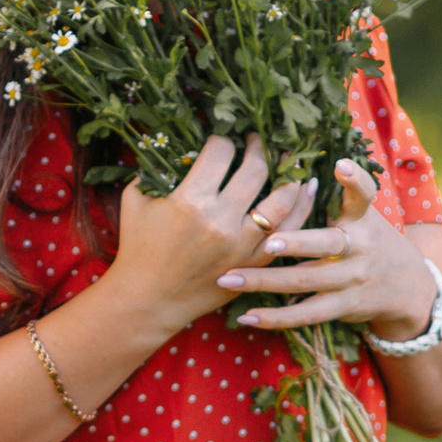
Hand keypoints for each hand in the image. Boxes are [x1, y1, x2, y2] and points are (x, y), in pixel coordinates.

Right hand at [112, 136, 317, 335]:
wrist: (147, 300)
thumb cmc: (137, 247)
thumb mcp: (135, 200)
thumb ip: (155, 169)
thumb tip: (176, 144)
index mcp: (190, 202)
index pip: (220, 153)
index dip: (222, 140)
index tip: (221, 142)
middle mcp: (221, 222)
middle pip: (255, 170)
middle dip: (258, 147)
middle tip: (255, 141)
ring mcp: (242, 245)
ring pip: (282, 199)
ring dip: (287, 174)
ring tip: (285, 161)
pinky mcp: (254, 263)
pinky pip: (288, 231)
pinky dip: (301, 207)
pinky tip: (305, 188)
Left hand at [227, 158, 436, 341]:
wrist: (408, 287)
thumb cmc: (372, 241)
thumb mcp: (365, 216)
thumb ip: (338, 197)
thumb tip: (294, 166)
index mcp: (363, 219)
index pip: (364, 195)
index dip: (355, 181)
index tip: (341, 166)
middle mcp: (360, 249)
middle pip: (328, 244)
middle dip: (297, 243)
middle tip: (267, 242)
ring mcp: (351, 280)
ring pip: (305, 281)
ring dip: (265, 281)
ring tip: (229, 279)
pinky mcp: (342, 307)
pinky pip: (306, 314)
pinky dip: (276, 318)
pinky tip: (247, 316)